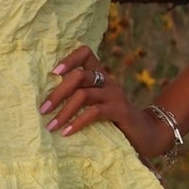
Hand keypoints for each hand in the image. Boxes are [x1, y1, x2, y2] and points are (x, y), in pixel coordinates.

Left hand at [38, 44, 175, 163]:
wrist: (145, 135)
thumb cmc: (113, 120)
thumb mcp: (95, 104)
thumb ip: (78, 97)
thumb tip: (45, 102)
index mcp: (100, 75)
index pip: (85, 53)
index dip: (69, 59)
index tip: (53, 72)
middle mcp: (107, 80)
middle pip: (78, 76)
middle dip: (57, 93)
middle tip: (43, 110)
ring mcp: (115, 94)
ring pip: (84, 95)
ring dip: (64, 111)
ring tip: (50, 125)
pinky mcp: (120, 110)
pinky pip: (94, 112)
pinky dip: (77, 122)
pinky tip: (66, 132)